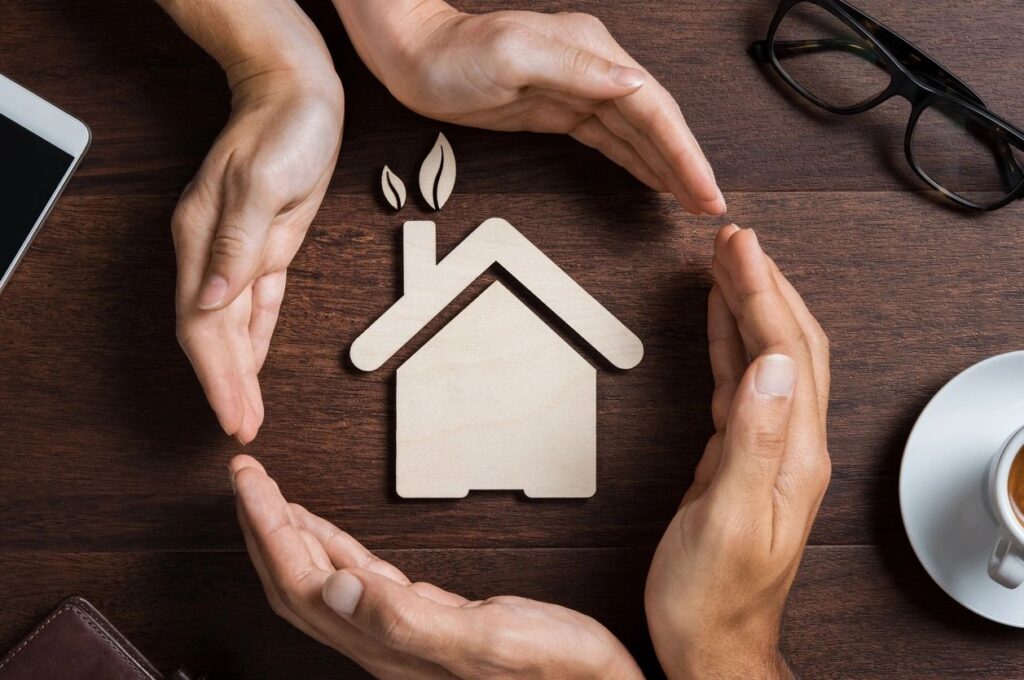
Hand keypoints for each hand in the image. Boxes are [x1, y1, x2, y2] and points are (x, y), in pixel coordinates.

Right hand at [161, 0, 343, 441]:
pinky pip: (258, 304)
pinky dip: (256, 338)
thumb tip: (212, 300)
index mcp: (203, 240)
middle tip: (241, 430)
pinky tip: (256, 364)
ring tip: (247, 412)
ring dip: (240, 371)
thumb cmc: (282, 130)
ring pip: (233, 326)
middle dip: (227, 386)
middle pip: (214, 335)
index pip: (203, 325)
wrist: (297, 95)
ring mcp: (239, 251)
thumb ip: (238, 244)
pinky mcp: (268, 247)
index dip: (216, 376)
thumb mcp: (263, 183)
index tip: (232, 416)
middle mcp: (214, 252)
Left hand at [230, 455, 642, 678]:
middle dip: (264, 526)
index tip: (250, 485)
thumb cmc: (552, 668)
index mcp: (387, 642)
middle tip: (246, 477)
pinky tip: (323, 529)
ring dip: (289, 533)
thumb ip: (406, 620)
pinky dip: (332, 544)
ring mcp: (398, 628)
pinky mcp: (421, 615)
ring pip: (321, 577)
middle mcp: (381, 638)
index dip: (269, 531)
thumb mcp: (484, 640)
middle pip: (298, 580)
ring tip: (268, 495)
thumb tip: (333, 590)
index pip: (304, 582)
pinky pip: (356, 575)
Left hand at [334, 0, 723, 215]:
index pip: (654, 108)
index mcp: (592, 54)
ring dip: (667, 167)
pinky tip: (653, 177)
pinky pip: (610, 139)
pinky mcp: (560, 110)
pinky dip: (636, 160)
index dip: (684, 152)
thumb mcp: (514, 53)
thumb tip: (633, 83)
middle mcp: (593, 70)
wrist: (413, 56)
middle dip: (686, 165)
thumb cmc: (453, 53)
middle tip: (710, 205)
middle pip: (655, 123)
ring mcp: (578, 90)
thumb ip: (578, 68)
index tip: (705, 188)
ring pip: (637, 134)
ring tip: (693, 200)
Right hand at [644, 226, 830, 678]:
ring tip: (727, 263)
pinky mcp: (740, 456)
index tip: (737, 246)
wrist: (710, 642)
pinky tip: (718, 323)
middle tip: (733, 239)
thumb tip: (771, 363)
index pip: (785, 350)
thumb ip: (754, 440)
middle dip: (763, 283)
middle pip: (789, 342)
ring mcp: (768, 449)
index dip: (760, 292)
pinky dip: (730, 341)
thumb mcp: (730, 520)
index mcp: (794, 453)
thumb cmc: (713, 595)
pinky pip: (740, 382)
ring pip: (766, 356)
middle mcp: (791, 444)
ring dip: (749, 303)